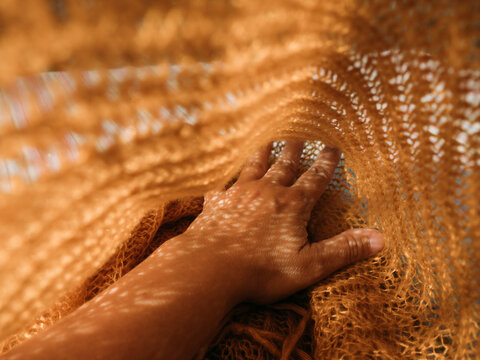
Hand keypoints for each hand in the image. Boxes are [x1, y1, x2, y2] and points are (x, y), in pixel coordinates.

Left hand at [185, 141, 384, 303]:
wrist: (209, 270)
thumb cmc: (261, 271)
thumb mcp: (309, 265)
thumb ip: (343, 250)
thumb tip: (380, 238)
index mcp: (291, 205)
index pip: (315, 178)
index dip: (326, 163)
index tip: (332, 146)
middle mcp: (265, 192)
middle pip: (283, 165)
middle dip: (293, 150)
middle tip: (298, 135)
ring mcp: (238, 195)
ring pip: (253, 167)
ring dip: (262, 154)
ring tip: (267, 142)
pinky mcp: (216, 205)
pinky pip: (222, 187)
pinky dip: (225, 183)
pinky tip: (221, 184)